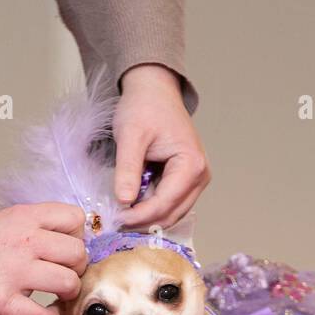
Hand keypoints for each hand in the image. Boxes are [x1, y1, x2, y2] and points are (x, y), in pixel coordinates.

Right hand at [0, 203, 85, 314]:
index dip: (76, 236)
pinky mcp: (3, 302)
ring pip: (68, 282)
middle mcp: (24, 241)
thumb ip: (33, 228)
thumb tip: (64, 242)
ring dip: (66, 293)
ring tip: (54, 297)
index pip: (75, 219)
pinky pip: (44, 314)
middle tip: (61, 276)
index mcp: (24, 217)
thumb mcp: (2, 222)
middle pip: (78, 253)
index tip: (63, 249)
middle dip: (76, 268)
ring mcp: (15, 272)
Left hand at [112, 64, 209, 230]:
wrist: (153, 92)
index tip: (115, 219)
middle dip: (143, 221)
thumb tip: (124, 201)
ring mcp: (195, 181)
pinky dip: (150, 209)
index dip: (140, 216)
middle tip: (114, 222)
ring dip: (146, 218)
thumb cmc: (144, 108)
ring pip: (171, 213)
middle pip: (171, 214)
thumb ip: (128, 169)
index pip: (165, 203)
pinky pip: (168, 204)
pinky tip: (131, 206)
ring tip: (120, 215)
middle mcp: (200, 176)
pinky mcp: (185, 182)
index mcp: (192, 164)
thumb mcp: (131, 136)